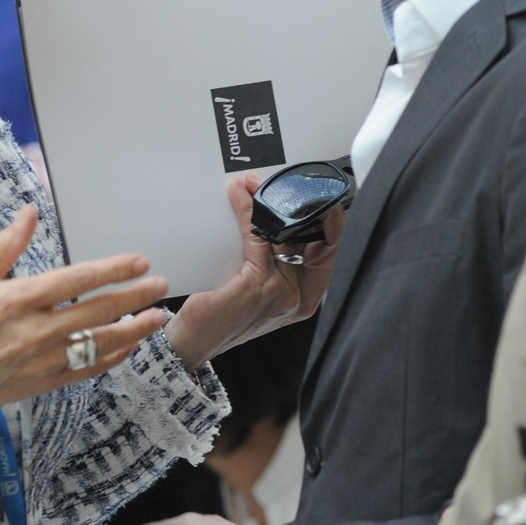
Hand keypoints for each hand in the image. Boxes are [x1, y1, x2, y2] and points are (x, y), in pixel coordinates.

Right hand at [0, 206, 170, 419]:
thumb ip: (3, 246)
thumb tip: (29, 214)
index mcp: (19, 299)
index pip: (77, 279)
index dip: (112, 269)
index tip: (139, 261)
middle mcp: (37, 330)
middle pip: (98, 310)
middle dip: (135, 296)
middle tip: (160, 285)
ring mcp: (44, 359)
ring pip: (100, 342)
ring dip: (134, 329)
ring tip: (157, 317)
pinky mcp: (45, 382)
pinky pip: (88, 369)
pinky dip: (112, 358)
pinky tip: (129, 346)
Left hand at [168, 172, 344, 366]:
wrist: (193, 343)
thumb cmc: (223, 313)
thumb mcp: (260, 285)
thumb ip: (276, 256)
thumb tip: (272, 209)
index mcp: (308, 296)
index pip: (332, 246)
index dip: (326, 214)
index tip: (305, 190)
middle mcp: (300, 297)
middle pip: (310, 234)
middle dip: (293, 201)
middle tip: (268, 182)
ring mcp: (282, 294)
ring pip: (281, 233)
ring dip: (264, 202)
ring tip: (248, 185)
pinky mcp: (257, 289)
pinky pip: (257, 238)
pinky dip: (247, 213)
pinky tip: (237, 199)